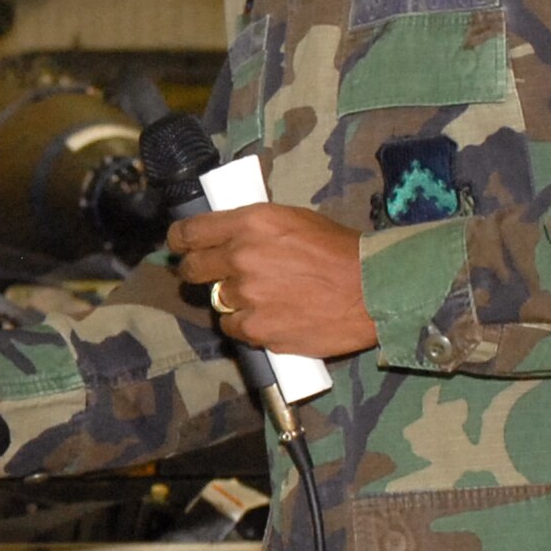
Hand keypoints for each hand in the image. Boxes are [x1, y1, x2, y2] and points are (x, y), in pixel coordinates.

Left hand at [169, 202, 377, 358]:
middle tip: (211, 273)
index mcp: (249, 224)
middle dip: (197, 270)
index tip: (180, 245)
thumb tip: (229, 235)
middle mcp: (242, 259)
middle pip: (192, 269)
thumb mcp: (293, 219)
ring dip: (231, 300)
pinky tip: (268, 317)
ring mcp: (248, 298)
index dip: (180, 240)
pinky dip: (247, 325)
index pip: (190, 232)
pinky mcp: (260, 331)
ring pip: (216, 301)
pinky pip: (235, 329)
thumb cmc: (339, 249)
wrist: (371, 288)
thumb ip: (254, 228)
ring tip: (260, 297)